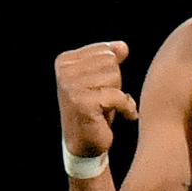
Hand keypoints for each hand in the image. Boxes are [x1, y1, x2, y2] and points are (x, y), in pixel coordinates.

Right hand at [55, 41, 137, 156]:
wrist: (85, 143)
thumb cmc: (96, 107)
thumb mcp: (103, 77)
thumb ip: (111, 56)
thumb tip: (123, 47)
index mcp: (66, 60)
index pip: (107, 51)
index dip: (111, 71)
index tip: (98, 88)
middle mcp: (64, 72)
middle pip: (111, 62)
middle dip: (114, 82)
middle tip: (102, 99)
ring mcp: (70, 87)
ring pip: (115, 77)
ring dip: (117, 95)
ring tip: (104, 107)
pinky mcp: (82, 103)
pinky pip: (119, 96)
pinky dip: (127, 108)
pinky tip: (124, 116)